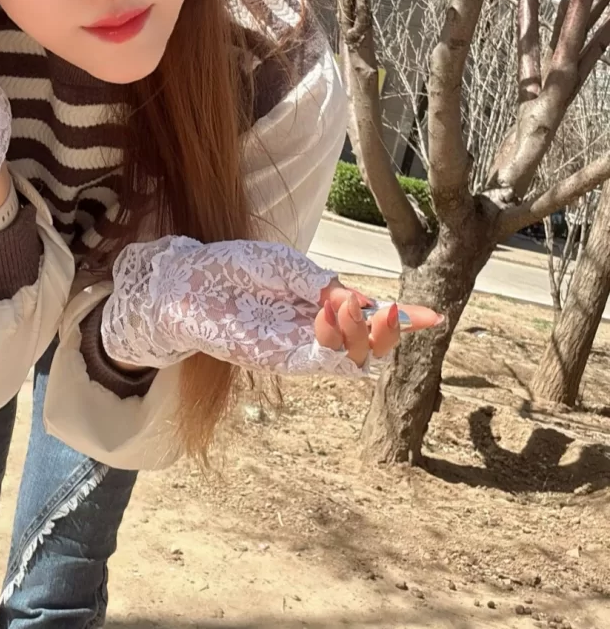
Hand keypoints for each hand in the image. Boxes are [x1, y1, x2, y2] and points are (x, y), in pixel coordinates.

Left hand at [100, 235, 441, 378]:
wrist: (192, 282)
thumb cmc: (236, 269)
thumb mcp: (287, 266)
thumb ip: (320, 284)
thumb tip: (354, 298)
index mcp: (326, 306)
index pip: (374, 318)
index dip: (406, 321)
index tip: (435, 318)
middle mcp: (320, 333)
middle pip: (373, 349)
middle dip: (389, 332)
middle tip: (387, 308)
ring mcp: (303, 350)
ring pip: (354, 361)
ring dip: (361, 335)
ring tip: (342, 305)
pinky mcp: (282, 359)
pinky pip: (322, 361)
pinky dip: (334, 339)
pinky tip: (326, 314)